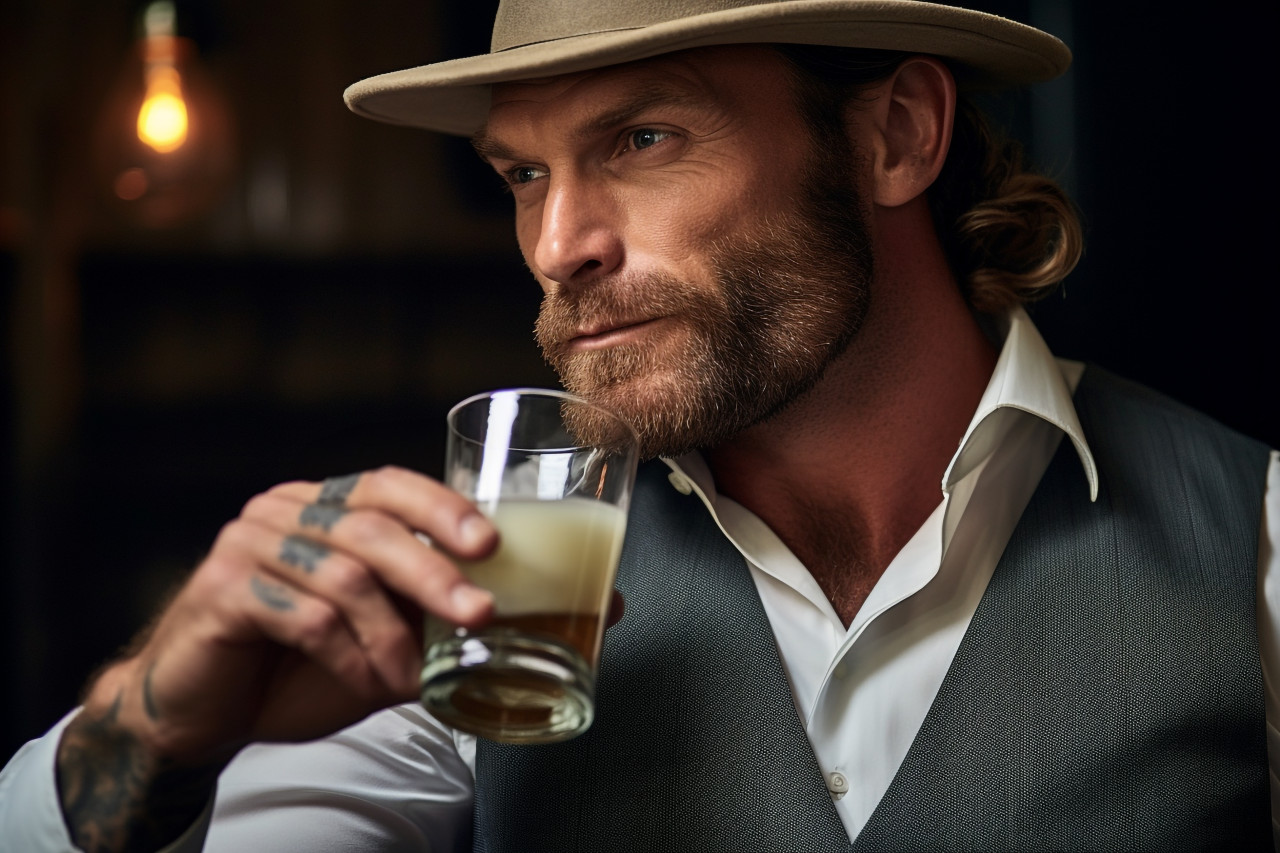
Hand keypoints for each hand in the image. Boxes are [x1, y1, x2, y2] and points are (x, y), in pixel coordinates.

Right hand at [56, 466, 497, 850]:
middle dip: (434, 574)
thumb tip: (493, 624)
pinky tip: (361, 680)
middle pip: (373, 529)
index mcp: (322, 506)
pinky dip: (345, 654)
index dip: (441, 509)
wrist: (201, 714)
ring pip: (345, 578)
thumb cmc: (290, 669)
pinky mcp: (223, 589)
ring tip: (408, 676)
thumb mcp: (369, 640)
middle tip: (479, 613)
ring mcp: (248, 545)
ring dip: (389, 635)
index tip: (489, 543)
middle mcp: (284, 512)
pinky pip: (305, 617)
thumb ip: (418, 621)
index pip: (388, 485)